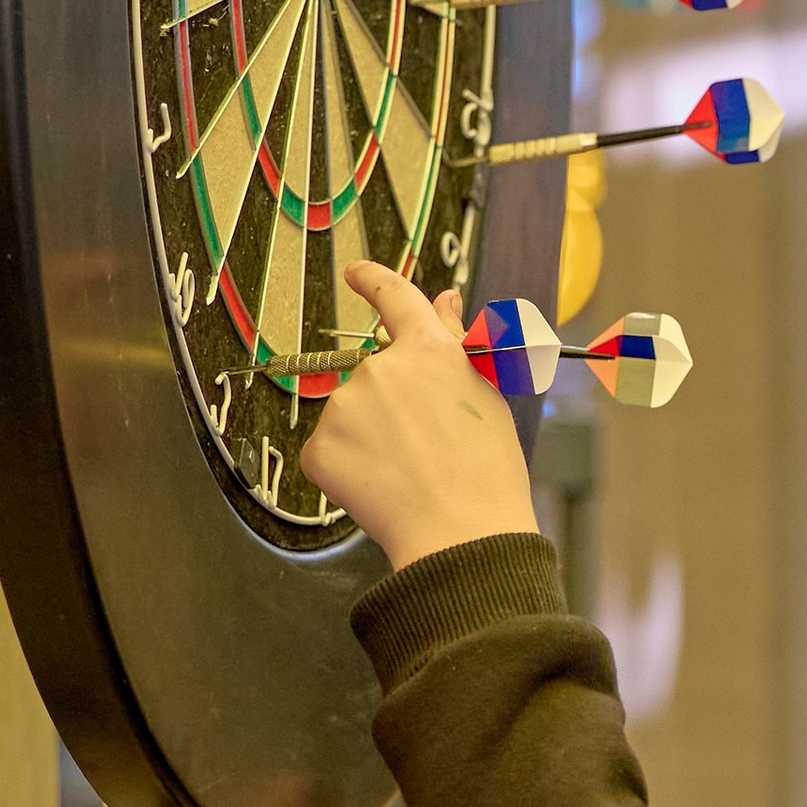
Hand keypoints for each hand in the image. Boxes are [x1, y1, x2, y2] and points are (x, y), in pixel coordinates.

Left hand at [298, 260, 539, 568]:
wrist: (461, 533)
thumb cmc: (486, 472)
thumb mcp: (486, 395)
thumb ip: (458, 340)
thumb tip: (445, 300)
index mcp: (429, 349)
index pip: (395, 297)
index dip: (373, 280)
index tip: (357, 273)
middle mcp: (381, 368)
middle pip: (376, 374)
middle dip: (393, 404)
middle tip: (426, 444)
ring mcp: (345, 406)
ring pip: (351, 415)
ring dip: (370, 437)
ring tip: (409, 471)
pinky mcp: (320, 447)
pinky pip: (329, 450)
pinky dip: (349, 467)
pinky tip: (382, 486)